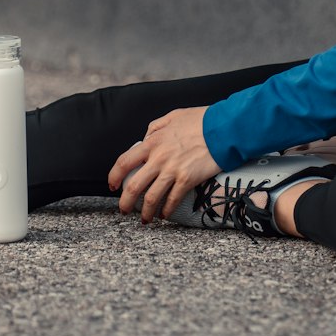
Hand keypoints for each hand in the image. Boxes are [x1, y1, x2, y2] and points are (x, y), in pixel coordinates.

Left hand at [108, 106, 219, 222]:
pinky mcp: (187, 180)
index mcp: (152, 142)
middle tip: (124, 209)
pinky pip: (173, 200)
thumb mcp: (172, 116)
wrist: (223, 128)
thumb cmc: (200, 120)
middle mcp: (158, 158)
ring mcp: (172, 170)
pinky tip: (164, 214)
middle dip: (125, 202)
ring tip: (145, 219)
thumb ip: (155, 127)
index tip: (112, 185)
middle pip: (133, 185)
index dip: (114, 176)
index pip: (124, 162)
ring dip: (145, 212)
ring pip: (151, 197)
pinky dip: (166, 210)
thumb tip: (146, 137)